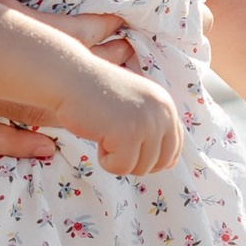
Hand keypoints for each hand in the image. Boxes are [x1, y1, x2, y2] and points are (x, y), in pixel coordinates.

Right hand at [0, 0, 125, 154]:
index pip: (58, 34)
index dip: (96, 29)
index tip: (118, 21)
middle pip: (47, 79)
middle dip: (92, 70)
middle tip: (125, 57)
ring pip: (22, 112)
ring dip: (66, 107)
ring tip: (101, 93)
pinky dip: (14, 143)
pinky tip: (46, 145)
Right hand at [62, 56, 183, 178]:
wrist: (71, 77)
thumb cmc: (96, 93)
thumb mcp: (135, 105)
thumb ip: (152, 126)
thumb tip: (168, 164)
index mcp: (166, 106)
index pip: (174, 148)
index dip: (153, 159)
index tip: (132, 153)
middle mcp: (163, 113)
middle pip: (159, 163)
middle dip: (134, 162)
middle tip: (114, 144)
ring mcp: (147, 123)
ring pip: (140, 168)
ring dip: (117, 159)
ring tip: (104, 133)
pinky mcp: (129, 134)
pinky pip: (120, 168)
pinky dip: (105, 160)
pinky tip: (97, 136)